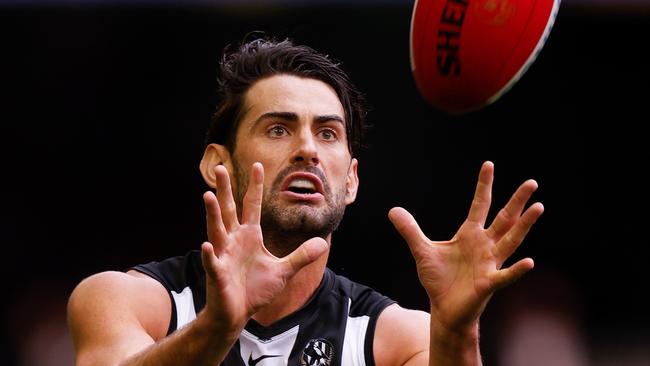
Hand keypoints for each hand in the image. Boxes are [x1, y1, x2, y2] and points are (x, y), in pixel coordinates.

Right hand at [200, 162, 327, 333]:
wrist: (237, 314)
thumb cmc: (255, 290)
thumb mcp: (284, 271)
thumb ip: (301, 256)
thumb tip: (322, 243)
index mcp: (249, 236)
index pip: (252, 206)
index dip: (256, 186)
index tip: (258, 165)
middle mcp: (234, 241)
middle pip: (229, 210)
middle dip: (225, 189)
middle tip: (220, 167)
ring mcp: (223, 255)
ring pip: (217, 230)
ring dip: (212, 214)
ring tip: (208, 195)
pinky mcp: (217, 274)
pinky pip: (213, 262)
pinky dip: (210, 254)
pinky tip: (207, 244)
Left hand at [388, 161, 543, 333]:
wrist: (444, 309)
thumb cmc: (438, 280)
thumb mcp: (421, 250)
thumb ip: (410, 230)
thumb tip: (393, 210)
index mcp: (469, 235)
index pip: (479, 205)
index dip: (484, 185)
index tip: (489, 164)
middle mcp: (484, 245)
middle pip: (504, 219)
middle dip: (517, 201)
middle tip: (532, 182)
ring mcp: (489, 263)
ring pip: (510, 240)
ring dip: (524, 225)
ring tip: (538, 207)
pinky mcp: (488, 283)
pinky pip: (505, 275)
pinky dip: (516, 270)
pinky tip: (529, 262)